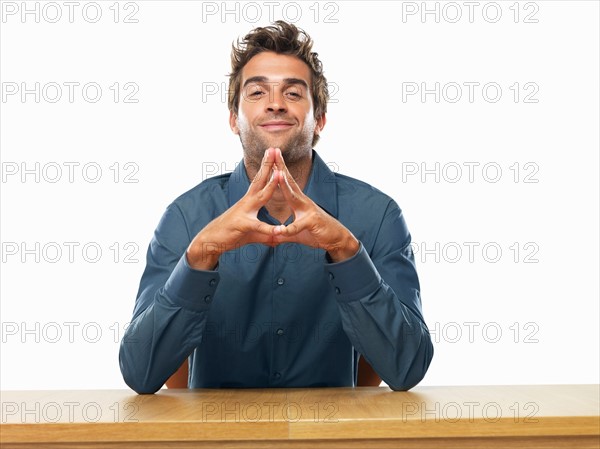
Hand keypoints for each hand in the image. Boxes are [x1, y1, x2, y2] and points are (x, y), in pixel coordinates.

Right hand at [186, 148, 280, 269]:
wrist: (211, 242)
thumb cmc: (231, 235)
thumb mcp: (253, 234)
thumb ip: (267, 234)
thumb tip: (278, 237)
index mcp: (250, 201)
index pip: (260, 181)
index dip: (268, 168)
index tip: (273, 154)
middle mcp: (247, 203)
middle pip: (259, 181)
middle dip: (268, 165)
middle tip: (273, 149)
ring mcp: (244, 212)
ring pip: (260, 196)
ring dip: (270, 185)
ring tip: (280, 173)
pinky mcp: (242, 226)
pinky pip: (258, 226)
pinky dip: (270, 229)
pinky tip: (281, 229)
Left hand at [271, 149, 359, 261]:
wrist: (336, 239)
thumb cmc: (316, 232)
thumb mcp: (297, 233)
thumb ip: (285, 232)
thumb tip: (273, 236)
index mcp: (297, 202)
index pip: (285, 183)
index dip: (277, 171)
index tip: (270, 157)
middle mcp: (303, 202)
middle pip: (290, 182)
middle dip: (280, 167)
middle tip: (274, 151)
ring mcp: (309, 211)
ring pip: (294, 197)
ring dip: (286, 186)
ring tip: (278, 174)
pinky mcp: (312, 223)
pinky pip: (299, 226)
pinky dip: (290, 228)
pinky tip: (282, 230)